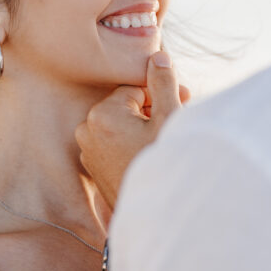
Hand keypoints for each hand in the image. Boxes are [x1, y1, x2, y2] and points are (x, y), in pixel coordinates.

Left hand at [75, 52, 186, 209]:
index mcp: (103, 113)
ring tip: (168, 135)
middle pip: (127, 106)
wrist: (156, 215)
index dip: (161, 93)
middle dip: (153, 108)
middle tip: (180, 114)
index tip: (183, 100)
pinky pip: (114, 143)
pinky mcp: (93, 167)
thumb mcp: (169, 118)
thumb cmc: (163, 164)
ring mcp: (88, 150)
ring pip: (121, 125)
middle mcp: (88, 129)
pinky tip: (152, 151)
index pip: (136, 89)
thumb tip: (157, 55)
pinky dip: (132, 142)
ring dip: (144, 125)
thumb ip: (163, 82)